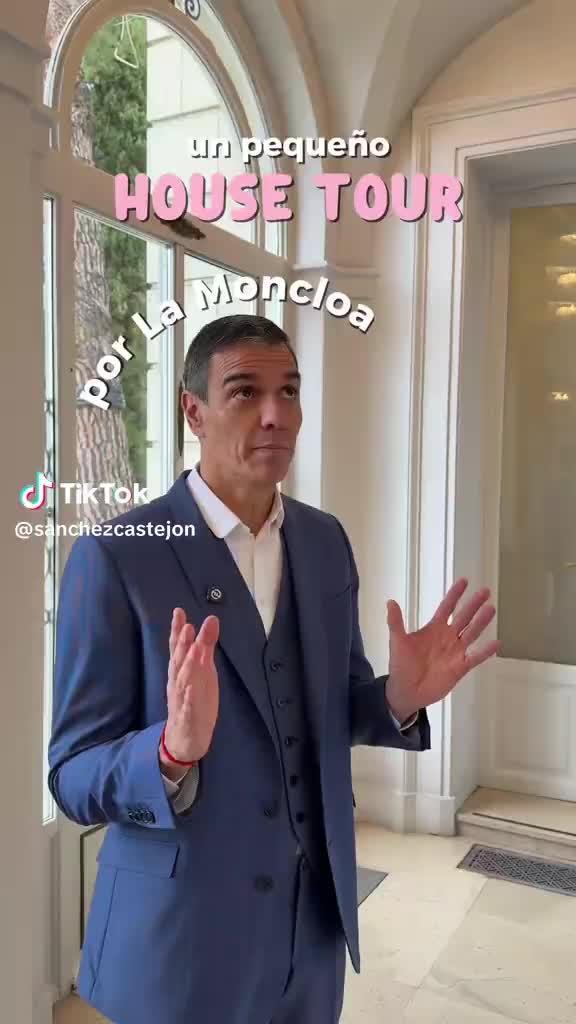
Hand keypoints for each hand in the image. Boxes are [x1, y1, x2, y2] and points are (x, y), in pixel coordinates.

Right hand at [161, 608, 219, 770]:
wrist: (185, 737)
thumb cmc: (194, 699)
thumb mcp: (203, 670)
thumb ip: (205, 647)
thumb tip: (210, 621)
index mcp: (181, 670)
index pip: (178, 647)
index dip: (177, 630)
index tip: (179, 612)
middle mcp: (178, 682)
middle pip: (178, 661)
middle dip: (182, 644)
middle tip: (188, 626)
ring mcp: (182, 699)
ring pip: (182, 681)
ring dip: (186, 666)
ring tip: (192, 651)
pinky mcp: (188, 716)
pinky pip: (188, 706)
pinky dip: (189, 698)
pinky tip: (192, 690)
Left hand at [385, 578, 499, 721]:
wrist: (405, 691)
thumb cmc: (401, 665)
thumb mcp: (397, 642)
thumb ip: (396, 622)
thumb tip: (390, 602)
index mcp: (434, 628)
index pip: (447, 607)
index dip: (455, 594)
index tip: (464, 581)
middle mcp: (448, 637)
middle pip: (464, 617)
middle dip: (474, 604)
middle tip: (485, 591)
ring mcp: (455, 652)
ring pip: (471, 633)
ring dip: (481, 622)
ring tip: (491, 609)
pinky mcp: (460, 667)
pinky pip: (475, 657)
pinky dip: (485, 651)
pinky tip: (496, 642)